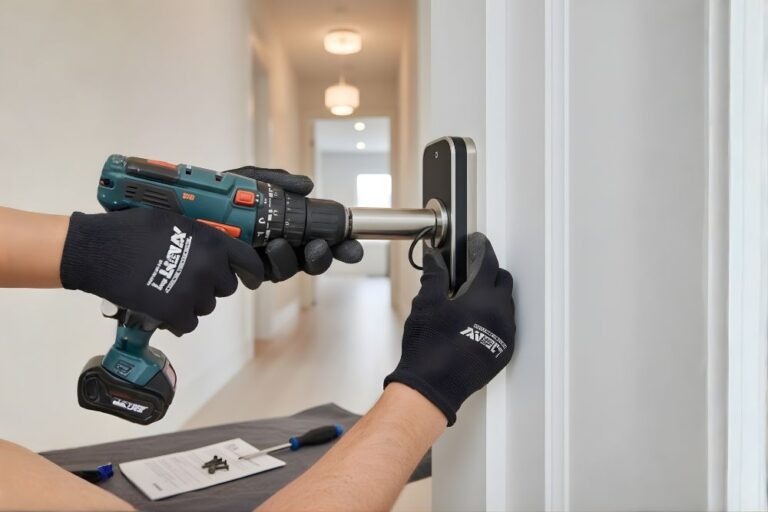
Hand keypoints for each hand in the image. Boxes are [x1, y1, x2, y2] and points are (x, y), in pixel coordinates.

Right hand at [60, 208, 263, 335]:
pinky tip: (162, 306)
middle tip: (187, 278)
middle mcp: (209, 268)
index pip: (248, 262)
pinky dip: (177, 318)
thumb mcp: (176, 221)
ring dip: (192, 301)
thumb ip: (201, 236)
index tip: (252, 278)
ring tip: (168, 288)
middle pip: (225, 287)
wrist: (100, 250)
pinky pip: (188, 323)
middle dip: (210, 285)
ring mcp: (193, 292)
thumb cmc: (132, 230)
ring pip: (206, 306)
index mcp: (212, 242)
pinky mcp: (175, 312)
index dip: (252, 272)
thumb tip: (215, 248)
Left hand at [224, 166, 362, 279]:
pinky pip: (265, 274)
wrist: (178, 210)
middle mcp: (279, 245)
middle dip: (324, 257)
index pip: (320, 236)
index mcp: (287, 225)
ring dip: (293, 260)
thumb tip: (307, 186)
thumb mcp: (245, 179)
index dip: (340, 243)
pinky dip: (271, 263)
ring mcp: (263, 260)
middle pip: (312, 259)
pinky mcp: (245, 272)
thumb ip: (275, 180)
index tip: (354, 245)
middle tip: (323, 247)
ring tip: (282, 244)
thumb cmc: (212, 195)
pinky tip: (269, 250)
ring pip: (291, 269)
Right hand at [384, 233, 515, 424]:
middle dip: (489, 272)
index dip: (481, 249)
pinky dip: (494, 316)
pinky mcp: (503, 351)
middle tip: (469, 272)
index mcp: (483, 298)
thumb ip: (435, 275)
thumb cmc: (428, 347)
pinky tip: (474, 321)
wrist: (432, 386)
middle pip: (503, 281)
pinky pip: (505, 325)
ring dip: (492, 296)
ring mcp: (504, 334)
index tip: (475, 244)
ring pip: (506, 304)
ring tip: (469, 298)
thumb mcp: (427, 303)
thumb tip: (435, 258)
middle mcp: (500, 314)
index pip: (489, 262)